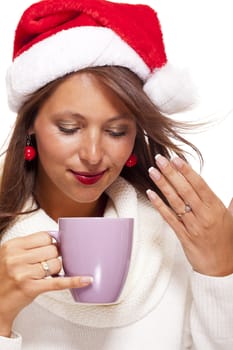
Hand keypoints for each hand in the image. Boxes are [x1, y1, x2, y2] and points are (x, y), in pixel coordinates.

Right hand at [0, 232, 91, 336]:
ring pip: (56, 263)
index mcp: (13, 246)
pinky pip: (58, 282)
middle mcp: (16, 258)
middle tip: (47, 263)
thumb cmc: (5, 277)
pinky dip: (74, 281)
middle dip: (54, 256)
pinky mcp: (31, 288)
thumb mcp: (10, 254)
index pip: (44, 236)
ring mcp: (23, 273)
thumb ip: (29, 245)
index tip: (52, 247)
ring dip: (55, 269)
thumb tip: (57, 236)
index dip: (52, 242)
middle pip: (52, 249)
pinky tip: (86, 279)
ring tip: (44, 274)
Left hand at [147, 154, 232, 276]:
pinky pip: (169, 218)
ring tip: (153, 171)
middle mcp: (204, 215)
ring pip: (175, 202)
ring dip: (162, 185)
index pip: (199, 185)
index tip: (176, 159)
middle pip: (185, 190)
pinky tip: (151, 194)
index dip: (186, 171)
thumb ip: (231, 202)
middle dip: (171, 173)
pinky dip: (159, 205)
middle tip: (160, 159)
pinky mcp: (183, 235)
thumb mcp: (232, 218)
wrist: (221, 267)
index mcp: (216, 208)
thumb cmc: (226, 241)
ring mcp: (192, 226)